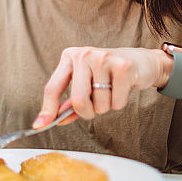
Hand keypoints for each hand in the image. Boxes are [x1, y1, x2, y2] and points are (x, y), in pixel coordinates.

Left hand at [34, 47, 166, 127]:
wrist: (142, 62)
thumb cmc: (110, 75)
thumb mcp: (87, 84)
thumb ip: (70, 103)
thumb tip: (55, 120)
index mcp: (69, 57)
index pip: (53, 87)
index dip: (48, 109)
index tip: (40, 125)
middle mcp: (84, 54)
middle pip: (78, 100)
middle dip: (87, 112)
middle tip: (96, 105)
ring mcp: (103, 58)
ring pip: (99, 104)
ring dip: (106, 106)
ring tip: (112, 90)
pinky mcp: (123, 66)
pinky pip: (116, 102)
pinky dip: (120, 103)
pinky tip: (123, 88)